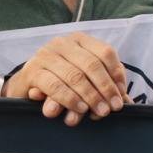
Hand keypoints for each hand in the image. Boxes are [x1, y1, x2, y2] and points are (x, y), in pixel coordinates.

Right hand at [3, 33, 127, 126]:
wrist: (26, 86)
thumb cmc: (60, 82)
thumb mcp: (83, 79)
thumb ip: (103, 85)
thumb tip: (126, 100)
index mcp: (79, 40)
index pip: (105, 52)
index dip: (116, 74)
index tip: (121, 94)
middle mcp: (62, 43)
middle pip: (92, 64)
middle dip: (105, 89)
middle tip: (113, 108)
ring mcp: (46, 55)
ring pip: (75, 76)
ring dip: (91, 96)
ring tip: (100, 112)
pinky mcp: (32, 71)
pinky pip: (55, 85)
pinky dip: (70, 99)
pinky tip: (80, 109)